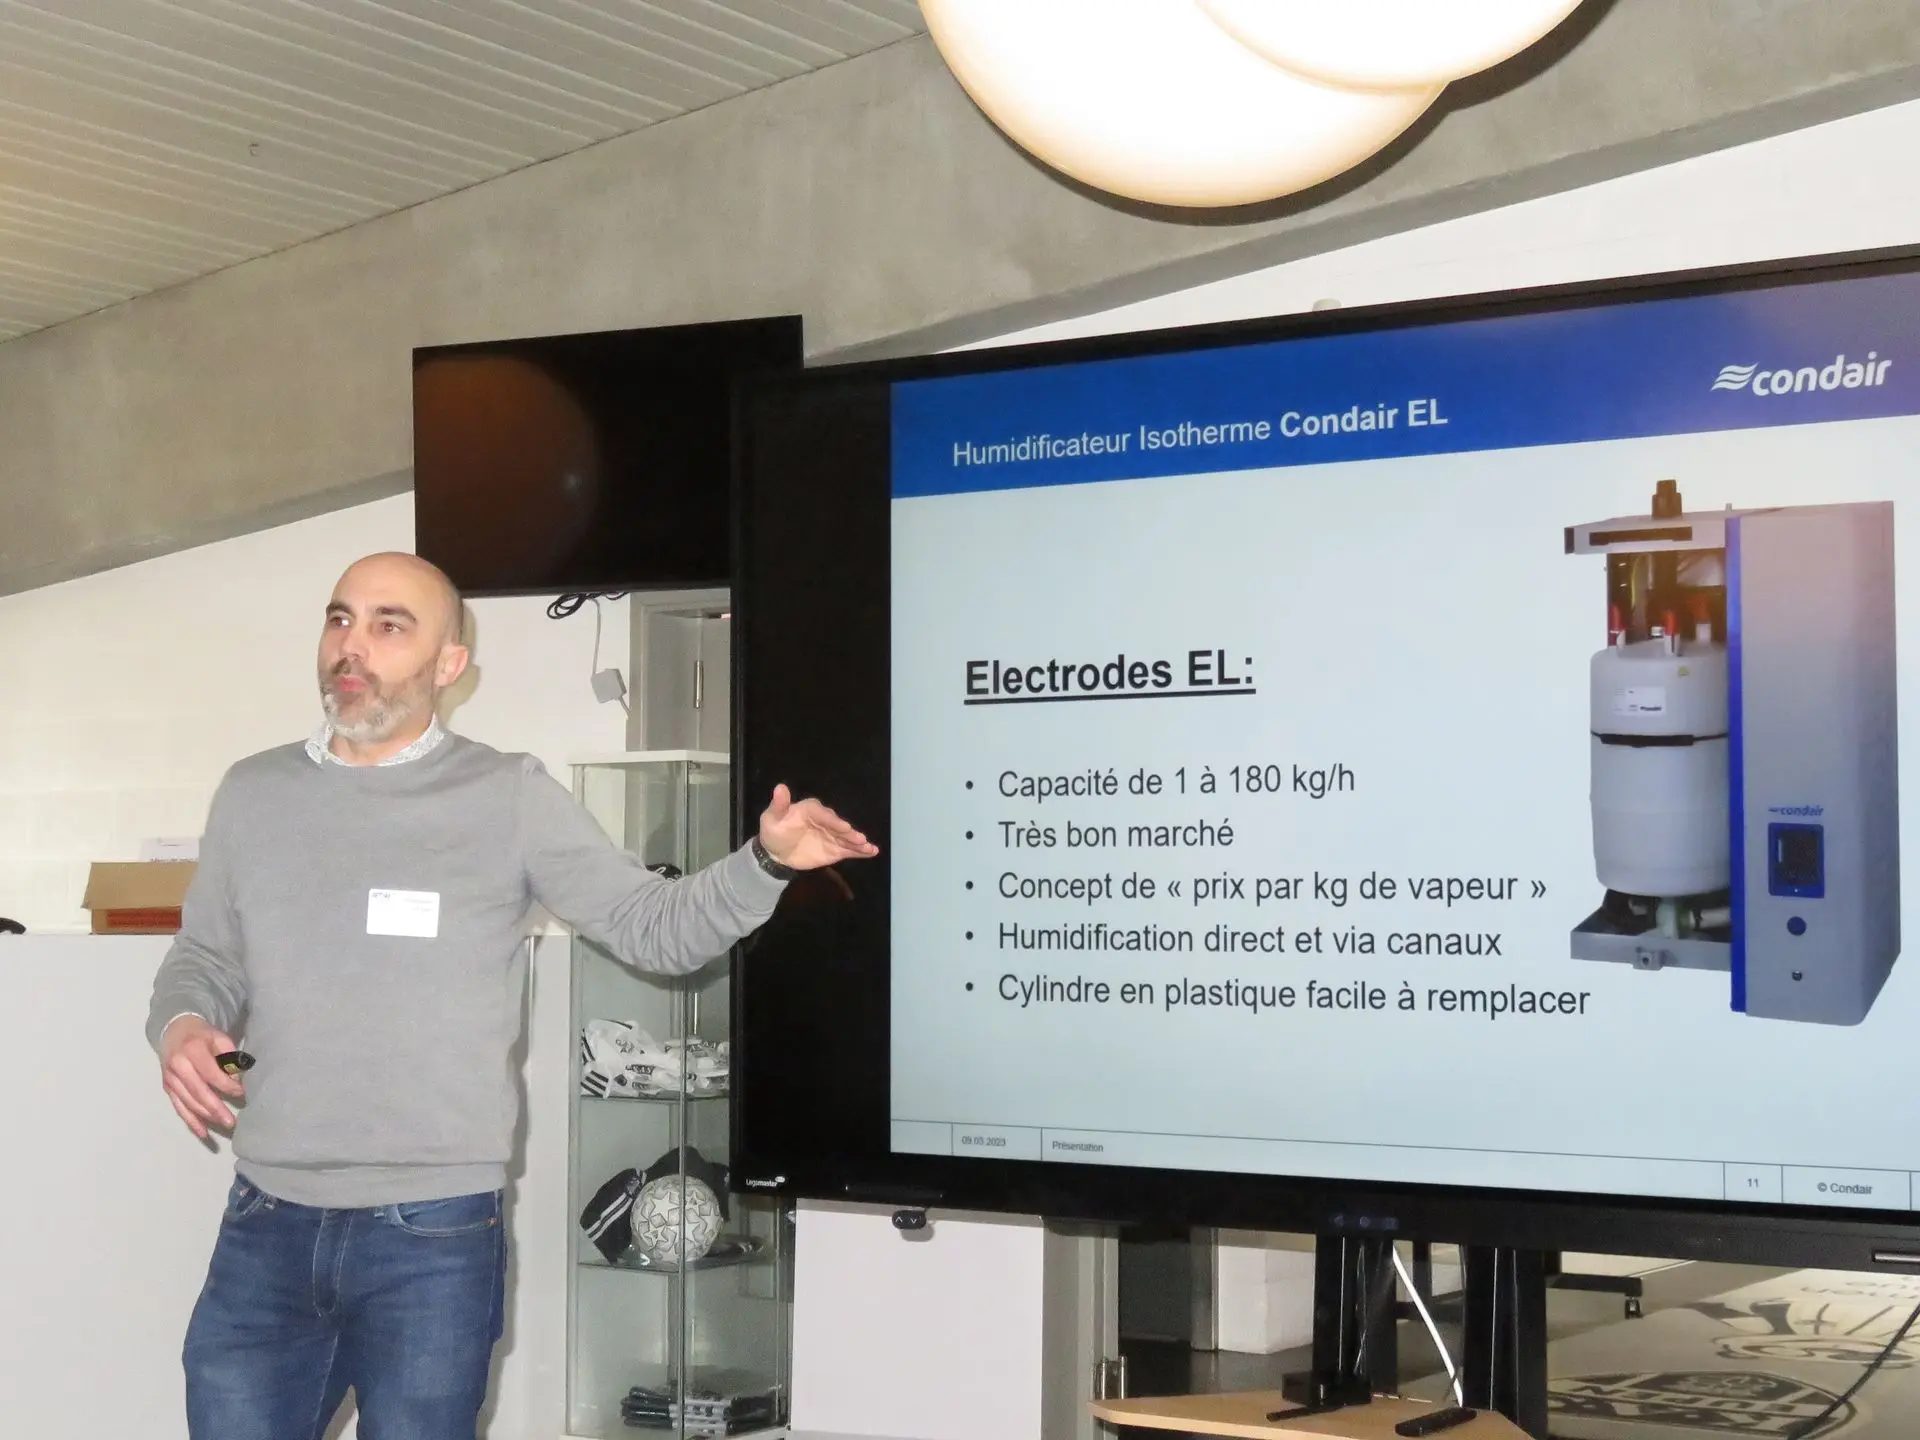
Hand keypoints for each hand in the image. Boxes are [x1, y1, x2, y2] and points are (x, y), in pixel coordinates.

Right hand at [160, 1016, 244, 1139]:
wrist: (174, 1031)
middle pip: (198, 1091)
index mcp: (192, 1050)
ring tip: (224, 1125)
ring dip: (206, 1117)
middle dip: (216, 1108)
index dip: (226, 1085)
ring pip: (188, 1102)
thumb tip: (237, 1079)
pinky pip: (179, 1108)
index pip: (211, 1073)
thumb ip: (229, 1056)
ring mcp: (170, 1079)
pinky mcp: (167, 1088)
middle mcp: (178, 1066)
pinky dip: (191, 1122)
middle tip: (232, 1121)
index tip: (242, 1093)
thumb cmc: (202, 1036)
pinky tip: (203, 1133)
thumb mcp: (219, 1038)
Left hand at [759, 784, 879, 870]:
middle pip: (839, 826)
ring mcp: (832, 835)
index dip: (833, 821)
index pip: (824, 814)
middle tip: (859, 838)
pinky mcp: (836, 848)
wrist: (777, 853)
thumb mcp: (771, 818)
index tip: (844, 827)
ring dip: (858, 842)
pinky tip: (872, 852)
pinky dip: (860, 851)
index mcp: (811, 809)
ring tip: (867, 846)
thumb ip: (779, 805)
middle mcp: (825, 820)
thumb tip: (780, 787)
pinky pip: (849, 849)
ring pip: (847, 838)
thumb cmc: (774, 831)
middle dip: (849, 832)